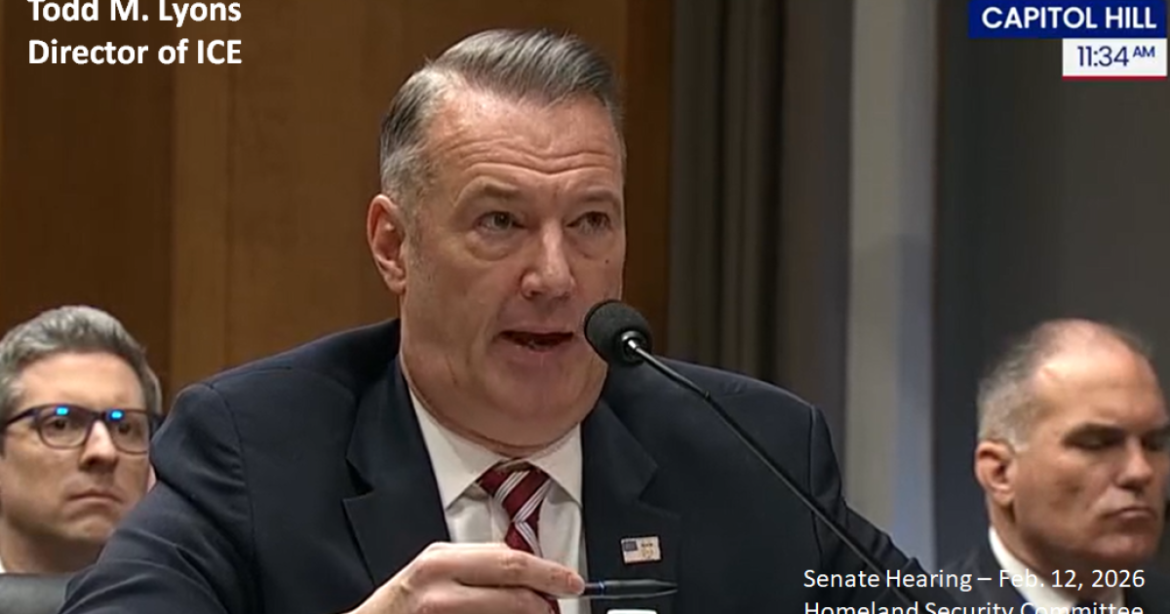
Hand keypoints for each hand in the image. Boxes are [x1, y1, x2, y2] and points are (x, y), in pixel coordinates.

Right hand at [351, 542, 584, 613]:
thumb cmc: (403, 602)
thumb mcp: (435, 570)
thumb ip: (476, 565)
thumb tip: (528, 573)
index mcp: (441, 561)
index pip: (510, 561)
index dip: (548, 572)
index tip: (572, 581)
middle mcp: (440, 590)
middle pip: (514, 593)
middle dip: (546, 600)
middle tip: (562, 604)